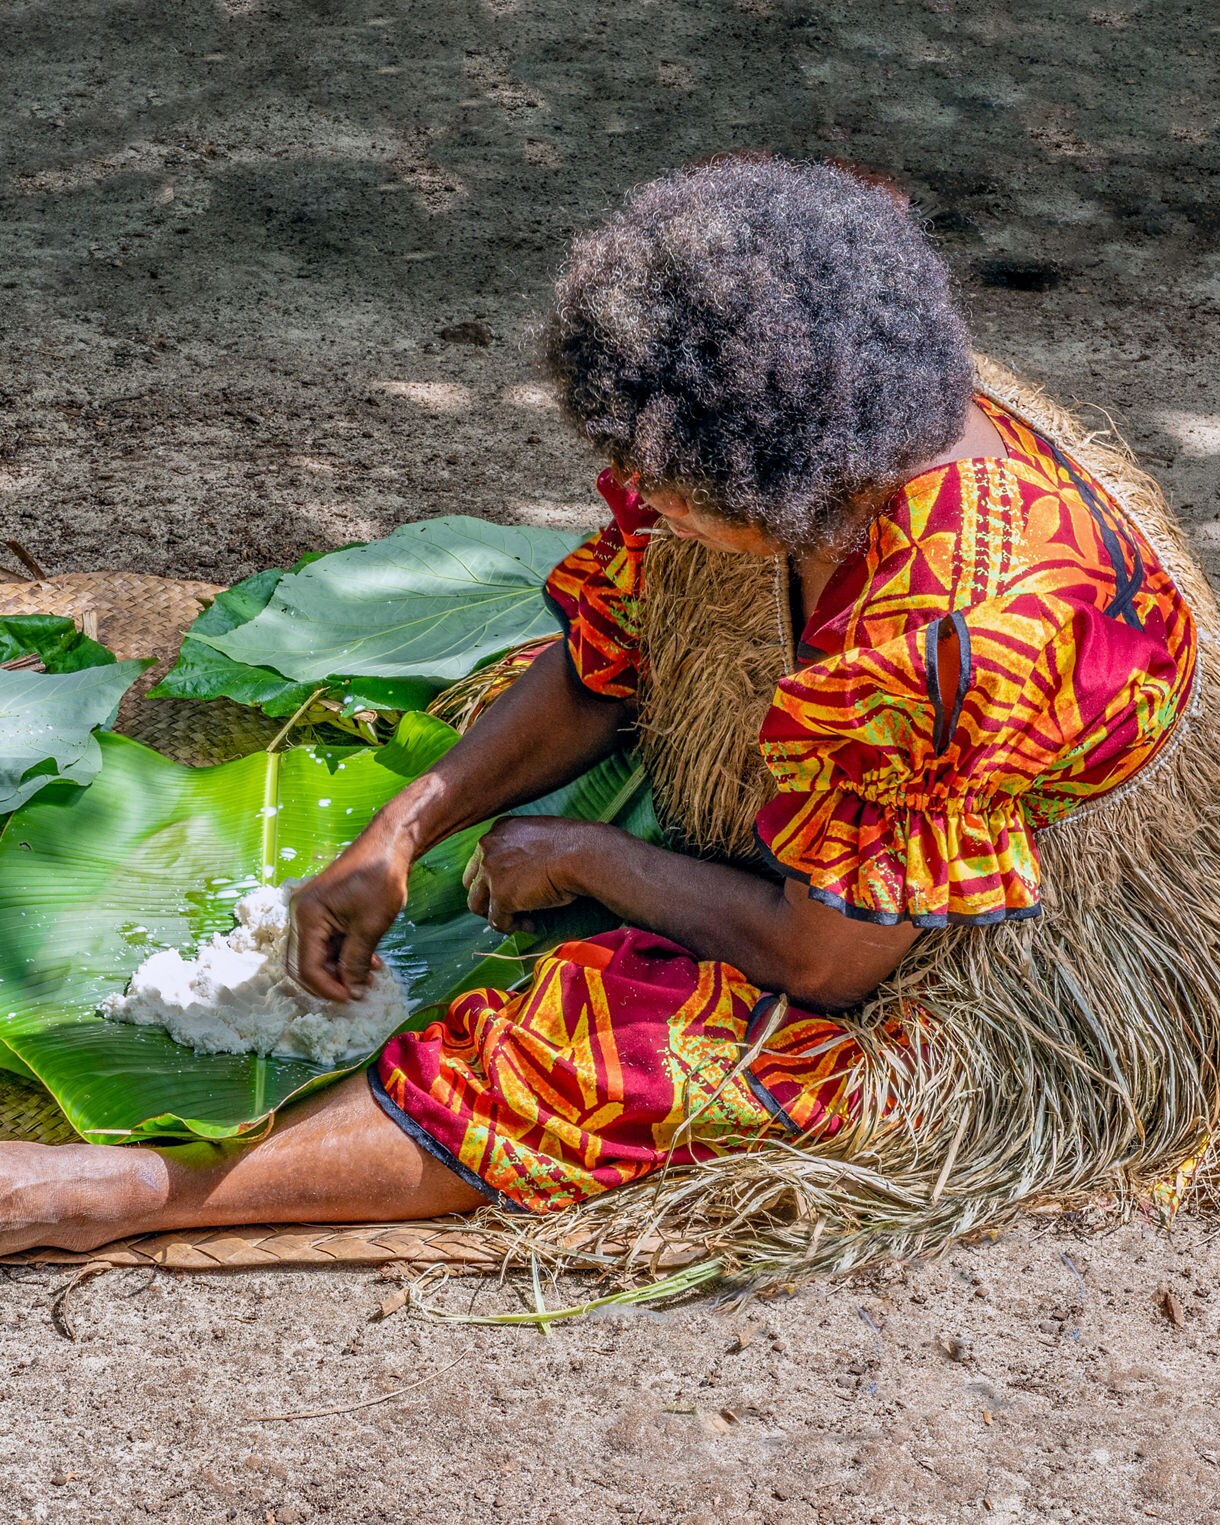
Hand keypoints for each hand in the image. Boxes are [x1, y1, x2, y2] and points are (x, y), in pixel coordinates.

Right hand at [288, 839, 408, 1002]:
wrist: (389, 844)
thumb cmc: (379, 879)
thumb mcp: (370, 926)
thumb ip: (355, 961)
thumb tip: (351, 992)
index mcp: (306, 917)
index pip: (307, 967)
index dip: (328, 988)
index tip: (352, 998)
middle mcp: (302, 915)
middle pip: (308, 963)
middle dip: (333, 981)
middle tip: (359, 991)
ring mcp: (313, 912)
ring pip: (321, 954)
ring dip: (342, 969)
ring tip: (370, 978)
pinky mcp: (326, 910)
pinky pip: (329, 941)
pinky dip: (346, 954)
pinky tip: (370, 961)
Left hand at [462, 816, 587, 933]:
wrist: (581, 853)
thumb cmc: (572, 845)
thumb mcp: (539, 835)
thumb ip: (522, 847)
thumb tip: (523, 870)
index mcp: (498, 830)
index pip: (481, 860)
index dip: (493, 879)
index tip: (512, 889)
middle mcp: (488, 848)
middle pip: (472, 883)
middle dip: (487, 898)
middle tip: (508, 908)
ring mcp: (491, 873)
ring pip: (477, 904)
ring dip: (496, 915)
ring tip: (519, 920)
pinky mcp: (501, 897)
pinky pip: (497, 921)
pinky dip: (511, 927)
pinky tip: (530, 926)